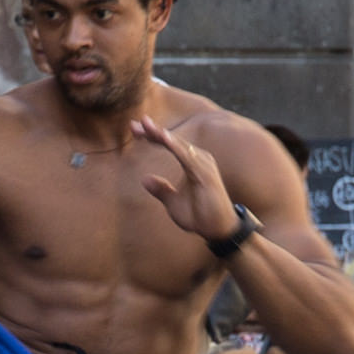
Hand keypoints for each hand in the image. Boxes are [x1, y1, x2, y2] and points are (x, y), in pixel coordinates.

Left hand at [139, 127, 240, 248]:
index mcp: (191, 162)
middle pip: (173, 140)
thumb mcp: (174, 203)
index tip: (134, 128)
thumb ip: (161, 190)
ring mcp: (204, 164)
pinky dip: (175, 147)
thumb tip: (144, 179)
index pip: (169, 144)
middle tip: (135, 123)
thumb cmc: (200, 216)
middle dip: (153, 131)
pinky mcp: (205, 173)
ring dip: (162, 135)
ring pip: (179, 145)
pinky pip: (188, 157)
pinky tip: (164, 138)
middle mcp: (199, 159)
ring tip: (147, 126)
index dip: (152, 136)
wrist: (219, 230)